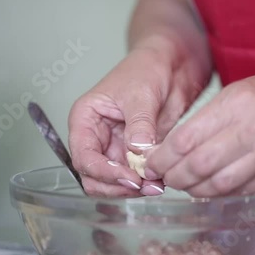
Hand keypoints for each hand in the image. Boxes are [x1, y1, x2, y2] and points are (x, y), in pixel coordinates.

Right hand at [68, 40, 210, 196]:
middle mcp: (97, 137)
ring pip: (113, 182)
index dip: (104, 172)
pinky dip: (145, 184)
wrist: (171, 65)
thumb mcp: (141, 94)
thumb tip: (138, 152)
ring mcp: (116, 147)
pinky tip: (160, 180)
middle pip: (94, 176)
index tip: (129, 177)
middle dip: (117, 185)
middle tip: (145, 185)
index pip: (84, 156)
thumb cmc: (147, 68)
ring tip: (156, 184)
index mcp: (86, 119)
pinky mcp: (135, 154)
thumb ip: (139, 124)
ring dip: (132, 189)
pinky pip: (134, 178)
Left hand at [144, 69, 254, 196]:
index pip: (188, 137)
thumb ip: (205, 119)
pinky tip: (207, 187)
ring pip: (220, 184)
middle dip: (174, 176)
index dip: (164, 156)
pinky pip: (240, 190)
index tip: (152, 163)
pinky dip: (218, 193)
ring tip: (183, 184)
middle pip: (201, 164)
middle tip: (163, 177)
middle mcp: (253, 130)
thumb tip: (172, 148)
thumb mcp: (234, 93)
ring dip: (194, 188)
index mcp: (236, 103)